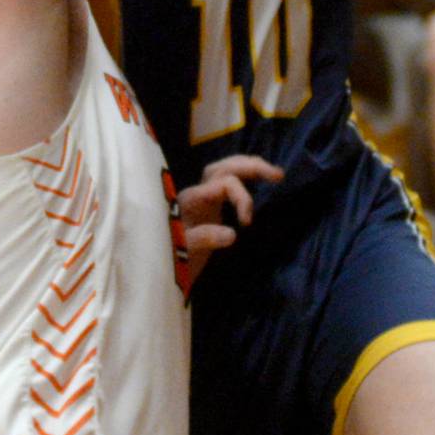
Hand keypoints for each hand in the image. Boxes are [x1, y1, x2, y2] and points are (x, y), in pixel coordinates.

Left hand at [178, 154, 283, 281]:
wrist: (155, 268)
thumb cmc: (167, 258)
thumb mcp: (182, 251)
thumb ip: (202, 238)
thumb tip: (232, 234)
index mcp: (192, 199)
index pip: (222, 183)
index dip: (241, 197)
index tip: (248, 223)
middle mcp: (198, 193)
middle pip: (224, 167)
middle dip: (251, 166)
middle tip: (278, 175)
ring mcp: (203, 199)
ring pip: (225, 170)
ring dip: (249, 168)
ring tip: (276, 174)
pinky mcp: (209, 208)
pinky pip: (226, 184)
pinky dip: (244, 179)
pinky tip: (259, 182)